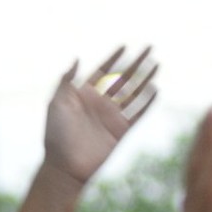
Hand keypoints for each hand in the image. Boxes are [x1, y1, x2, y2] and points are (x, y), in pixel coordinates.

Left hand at [43, 47, 156, 187]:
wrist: (64, 166)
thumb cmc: (55, 135)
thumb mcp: (56, 104)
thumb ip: (66, 81)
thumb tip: (77, 59)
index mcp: (83, 95)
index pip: (102, 71)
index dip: (113, 58)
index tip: (125, 46)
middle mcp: (99, 103)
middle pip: (122, 77)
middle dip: (135, 62)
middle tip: (150, 47)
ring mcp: (111, 116)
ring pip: (133, 92)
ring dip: (145, 78)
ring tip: (156, 63)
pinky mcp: (120, 131)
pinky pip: (138, 113)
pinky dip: (147, 102)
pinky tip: (155, 89)